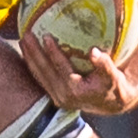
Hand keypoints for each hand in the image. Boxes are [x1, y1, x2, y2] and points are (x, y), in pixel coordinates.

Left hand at [18, 34, 137, 115]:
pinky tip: (28, 53)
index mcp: (76, 90)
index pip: (60, 68)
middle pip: (44, 71)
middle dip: (33, 53)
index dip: (52, 52)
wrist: (111, 104)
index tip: (45, 35)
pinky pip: (41, 79)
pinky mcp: (54, 97)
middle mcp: (63, 96)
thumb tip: (93, 51)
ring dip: (29, 58)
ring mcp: (57, 98)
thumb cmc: (114, 85)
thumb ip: (104, 64)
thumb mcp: (113, 76)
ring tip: (23, 40)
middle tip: (26, 34)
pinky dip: (34, 66)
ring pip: (39, 76)